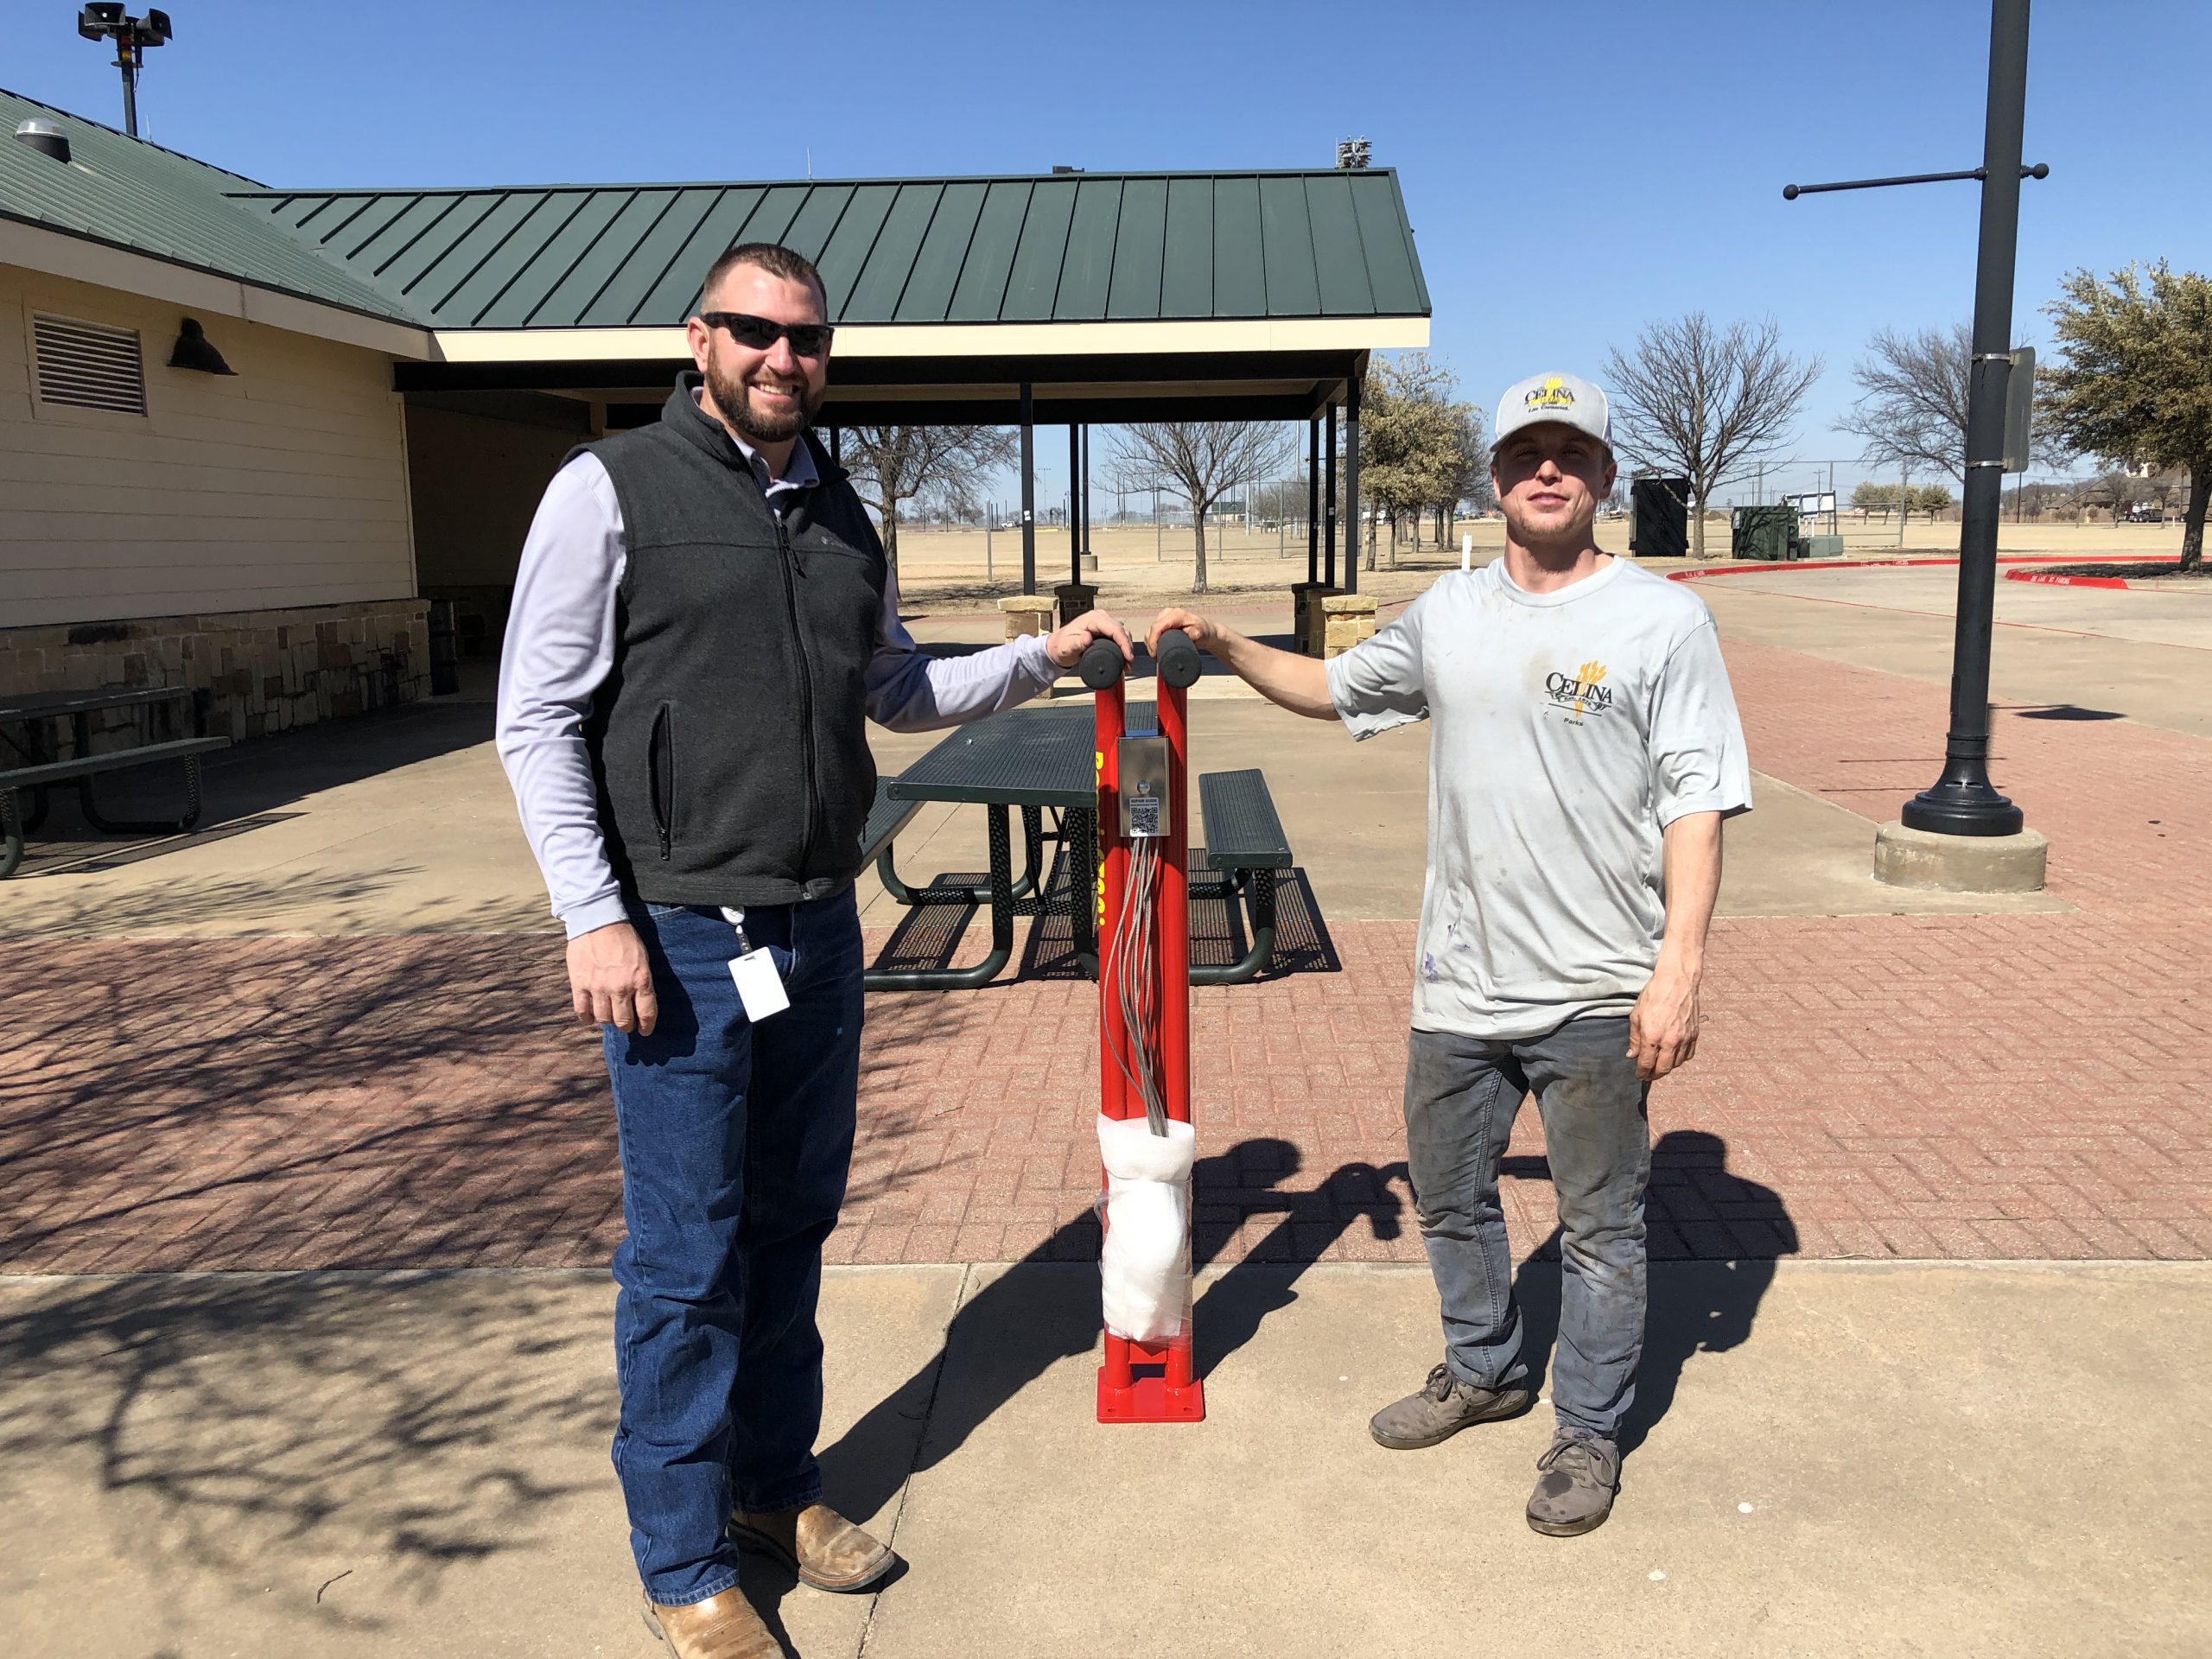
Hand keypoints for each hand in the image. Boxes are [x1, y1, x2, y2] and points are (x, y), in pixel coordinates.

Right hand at [567, 920, 658, 1034]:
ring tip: (609, 1017)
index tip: (644, 1031)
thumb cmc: (623, 937)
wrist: (597, 920)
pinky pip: (582, 1011)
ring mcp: (598, 987)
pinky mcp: (579, 984)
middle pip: (623, 1021)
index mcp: (640, 980)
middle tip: (626, 1025)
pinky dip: (587, 1018)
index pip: (646, 1013)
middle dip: (626, 1026)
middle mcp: (620, 988)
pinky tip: (591, 1018)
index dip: (646, 1026)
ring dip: (608, 1021)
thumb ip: (642, 981)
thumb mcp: (642, 958)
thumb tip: (641, 1001)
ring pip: (603, 1018)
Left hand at [1044, 609, 1134, 670]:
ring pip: (1123, 633)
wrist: (1058, 647)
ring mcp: (1103, 623)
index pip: (1115, 629)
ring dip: (1127, 648)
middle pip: (1122, 631)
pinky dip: (1123, 647)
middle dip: (1128, 648)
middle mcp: (1100, 618)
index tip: (1128, 657)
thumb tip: (1088, 638)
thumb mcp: (1067, 646)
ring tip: (1127, 664)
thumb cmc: (1061, 646)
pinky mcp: (1105, 629)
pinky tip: (1124, 658)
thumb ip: (1077, 643)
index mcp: (1093, 619)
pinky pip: (1119, 636)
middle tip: (1129, 665)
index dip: (1124, 643)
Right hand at [1147, 607, 1222, 655]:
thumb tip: (1191, 634)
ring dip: (1151, 643)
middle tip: (1157, 657)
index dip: (1153, 642)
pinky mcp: (1162, 621)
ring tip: (1157, 655)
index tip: (1155, 654)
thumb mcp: (1201, 633)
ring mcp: (1164, 616)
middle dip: (1151, 645)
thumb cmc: (1204, 632)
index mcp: (1176, 615)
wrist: (1206, 631)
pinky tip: (1156, 649)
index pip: (1157, 627)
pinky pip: (1152, 631)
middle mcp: (1168, 613)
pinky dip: (1152, 641)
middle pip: (1151, 629)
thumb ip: (1196, 634)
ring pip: (1150, 631)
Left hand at [1627, 958, 1699, 1081]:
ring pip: (1676, 1064)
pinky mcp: (1694, 1035)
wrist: (1677, 981)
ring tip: (1659, 1066)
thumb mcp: (1636, 1016)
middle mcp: (1670, 1041)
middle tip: (1648, 1075)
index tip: (1639, 1075)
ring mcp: (1684, 1039)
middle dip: (1654, 1075)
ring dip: (1667, 1068)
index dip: (1641, 1073)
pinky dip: (1680, 1060)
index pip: (1646, 1064)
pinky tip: (1674, 1057)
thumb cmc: (1654, 995)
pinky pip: (1688, 1055)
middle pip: (1663, 1069)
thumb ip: (1635, 1039)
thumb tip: (1632, 1055)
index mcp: (1652, 1037)